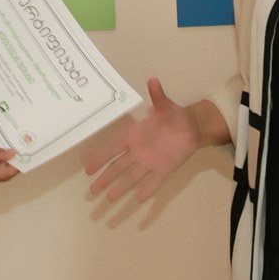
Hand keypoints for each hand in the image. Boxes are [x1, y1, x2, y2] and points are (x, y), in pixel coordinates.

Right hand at [82, 78, 202, 203]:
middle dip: (105, 179)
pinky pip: (154, 181)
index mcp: (134, 135)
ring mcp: (151, 161)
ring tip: (109, 199)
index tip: (87, 169)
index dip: (100, 159)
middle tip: (92, 191)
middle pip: (118, 167)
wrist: (191, 126)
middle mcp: (138, 151)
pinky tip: (138, 199)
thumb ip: (157, 96)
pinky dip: (147, 189)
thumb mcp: (165, 105)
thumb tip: (153, 79)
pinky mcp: (165, 168)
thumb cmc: (173, 114)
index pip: (113, 149)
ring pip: (132, 177)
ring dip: (121, 187)